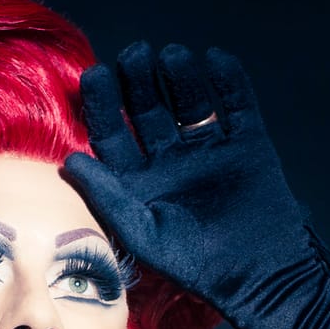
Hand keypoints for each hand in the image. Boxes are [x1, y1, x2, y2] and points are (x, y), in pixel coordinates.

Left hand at [62, 41, 317, 328]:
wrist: (259, 274)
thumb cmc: (195, 263)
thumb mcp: (142, 232)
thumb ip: (107, 196)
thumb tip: (70, 160)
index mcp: (138, 181)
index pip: (112, 134)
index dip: (103, 104)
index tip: (95, 75)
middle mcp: (170, 161)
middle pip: (148, 109)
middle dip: (139, 81)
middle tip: (135, 54)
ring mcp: (209, 151)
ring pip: (189, 101)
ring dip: (180, 75)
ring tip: (172, 56)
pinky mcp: (248, 145)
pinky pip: (236, 105)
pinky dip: (229, 80)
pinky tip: (217, 59)